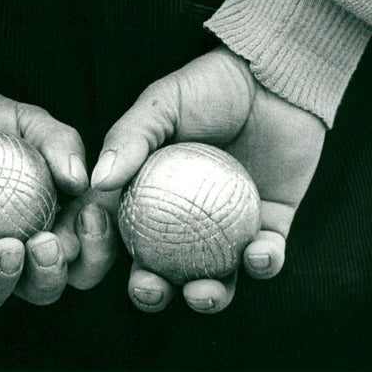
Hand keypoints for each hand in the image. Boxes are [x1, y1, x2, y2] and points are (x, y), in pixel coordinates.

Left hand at [0, 84, 117, 310]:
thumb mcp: (27, 120)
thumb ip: (59, 143)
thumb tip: (83, 182)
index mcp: (46, 225)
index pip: (83, 252)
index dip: (95, 248)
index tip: (88, 216)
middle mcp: (12, 252)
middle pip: (41, 287)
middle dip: (52, 276)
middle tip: (46, 244)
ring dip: (2, 280)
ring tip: (6, 248)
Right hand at [90, 46, 325, 314]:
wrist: (274, 76)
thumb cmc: (211, 83)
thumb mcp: (163, 104)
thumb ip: (130, 138)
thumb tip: (97, 182)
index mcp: (154, 190)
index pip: (124, 230)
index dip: (106, 254)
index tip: (99, 261)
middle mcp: (188, 215)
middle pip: (164, 266)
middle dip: (153, 291)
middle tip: (152, 288)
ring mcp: (229, 224)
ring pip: (215, 275)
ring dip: (208, 295)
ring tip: (204, 291)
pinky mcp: (272, 224)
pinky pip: (266, 256)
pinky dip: (263, 264)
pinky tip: (258, 255)